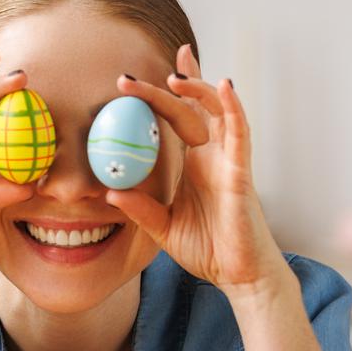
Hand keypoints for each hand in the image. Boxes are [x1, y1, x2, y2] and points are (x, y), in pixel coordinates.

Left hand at [105, 45, 288, 300]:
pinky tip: (224, 87)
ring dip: (197, 89)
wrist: (238, 275)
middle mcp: (213, 155)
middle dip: (170, 84)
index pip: (179, 118)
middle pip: (193, 107)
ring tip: (173, 74)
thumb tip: (109, 193)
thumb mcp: (163, 228)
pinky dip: (233, 108)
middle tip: (130, 76)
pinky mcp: (241, 171)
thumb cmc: (208, 249)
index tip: (133, 78)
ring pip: (217, 111)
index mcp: (195, 164)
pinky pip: (240, 133)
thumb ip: (141, 208)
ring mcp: (229, 160)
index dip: (163, 94)